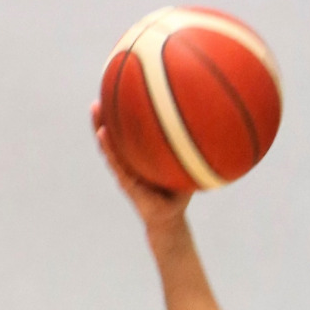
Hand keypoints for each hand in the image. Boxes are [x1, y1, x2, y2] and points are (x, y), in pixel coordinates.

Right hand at [90, 101, 191, 230]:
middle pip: (113, 133)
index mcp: (140, 156)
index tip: (119, 89)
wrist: (171, 219)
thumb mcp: (188, 167)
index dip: (122, 112)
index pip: (127, 131)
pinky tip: (104, 134)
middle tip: (102, 90)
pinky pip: (116, 163)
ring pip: (108, 145)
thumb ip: (194, 149)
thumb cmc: (179, 193)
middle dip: (106, 114)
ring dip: (100, 126)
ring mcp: (125, 171)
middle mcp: (129, 161)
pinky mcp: (126, 183)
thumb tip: (213, 126)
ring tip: (96, 107)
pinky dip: (109, 148)